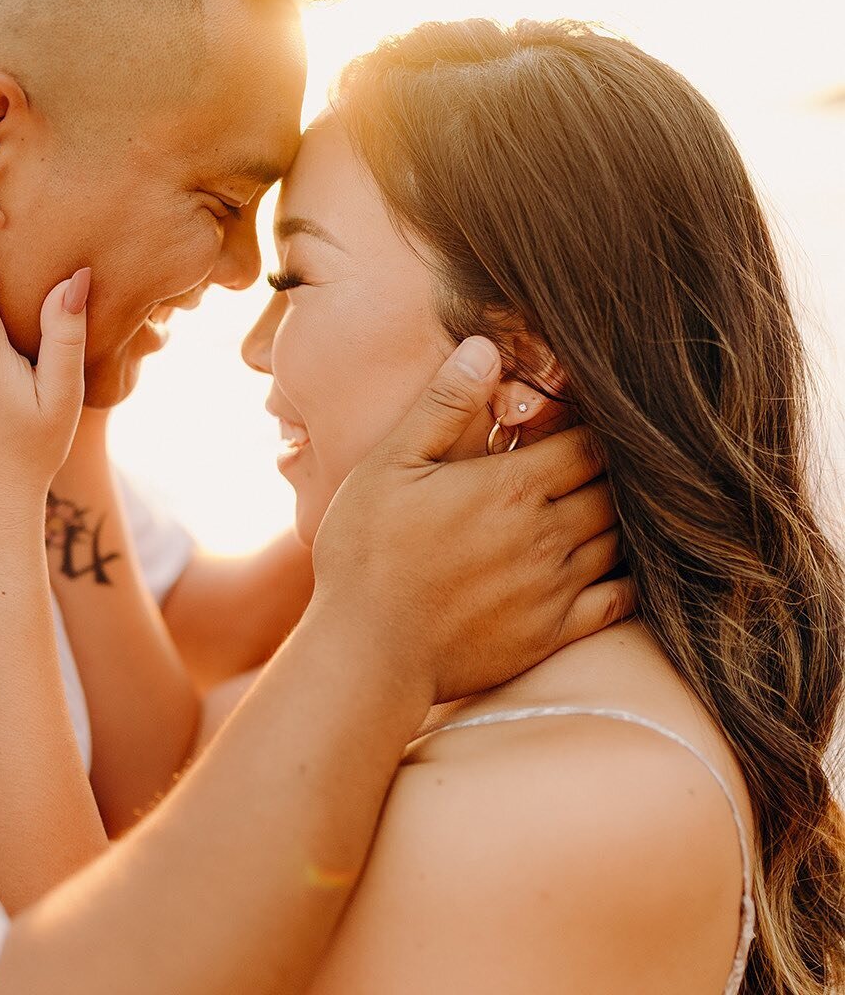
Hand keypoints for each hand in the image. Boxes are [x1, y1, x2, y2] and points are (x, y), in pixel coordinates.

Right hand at [309, 337, 632, 703]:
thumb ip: (442, 406)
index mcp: (510, 487)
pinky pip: (617, 600)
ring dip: (620, 519)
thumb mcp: (389, 466)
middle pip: (611, 490)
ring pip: (619, 540)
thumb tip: (484, 347)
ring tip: (608, 504)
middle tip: (600, 461)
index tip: (583, 423)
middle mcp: (546, 534)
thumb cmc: (367, 552)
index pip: (587, 444)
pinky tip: (620, 566)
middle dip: (611, 472)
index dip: (592, 428)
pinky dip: (631, 578)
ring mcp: (554, 588)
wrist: (367, 651)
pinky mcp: (553, 633)